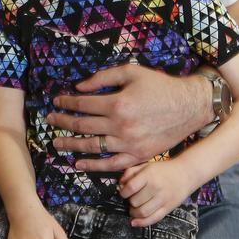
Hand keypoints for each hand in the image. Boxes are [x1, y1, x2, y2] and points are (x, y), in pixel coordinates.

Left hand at [48, 64, 210, 171]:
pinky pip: (111, 164)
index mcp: (118, 103)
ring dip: (71, 145)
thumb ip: (103, 77)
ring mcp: (129, 144)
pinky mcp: (138, 156)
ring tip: (56, 143)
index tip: (56, 102)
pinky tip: (78, 163)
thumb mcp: (131, 72)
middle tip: (49, 121)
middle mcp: (121, 126)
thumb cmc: (159, 86)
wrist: (189, 107)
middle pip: (83, 126)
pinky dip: (93, 165)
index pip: (83, 104)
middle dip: (62, 123)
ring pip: (92, 147)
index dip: (66, 103)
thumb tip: (79, 86)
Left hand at [118, 159, 191, 226]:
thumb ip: (131, 172)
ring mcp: (163, 199)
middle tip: (130, 199)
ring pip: (143, 212)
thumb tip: (120, 184)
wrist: (185, 174)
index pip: (131, 187)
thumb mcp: (146, 165)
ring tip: (132, 209)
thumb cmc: (163, 169)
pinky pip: (153, 219)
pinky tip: (134, 222)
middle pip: (135, 201)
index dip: (123, 192)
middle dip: (129, 202)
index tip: (122, 193)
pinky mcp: (168, 208)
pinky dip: (142, 223)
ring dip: (133, 213)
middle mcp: (156, 188)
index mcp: (149, 175)